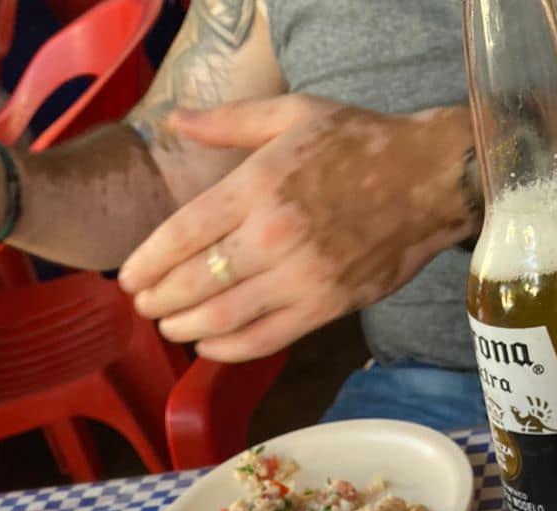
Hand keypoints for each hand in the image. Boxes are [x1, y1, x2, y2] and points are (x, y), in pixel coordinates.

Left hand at [118, 96, 473, 360]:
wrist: (429, 180)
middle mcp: (273, 235)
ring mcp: (300, 277)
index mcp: (258, 186)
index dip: (146, 263)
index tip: (128, 278)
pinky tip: (208, 345)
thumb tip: (176, 120)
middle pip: (193, 281)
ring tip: (169, 326)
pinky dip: (227, 349)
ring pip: (223, 317)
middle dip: (158, 300)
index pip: (181, 234)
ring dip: (185, 327)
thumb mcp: (291, 114)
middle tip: (144, 305)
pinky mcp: (324, 307)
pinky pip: (263, 339)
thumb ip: (229, 122)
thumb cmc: (359, 144)